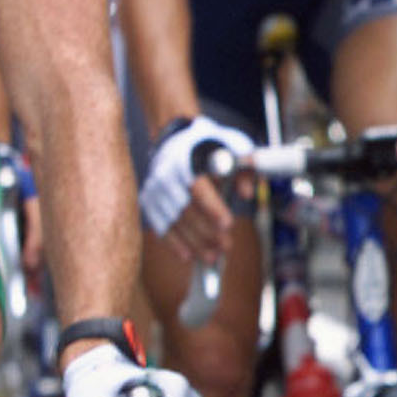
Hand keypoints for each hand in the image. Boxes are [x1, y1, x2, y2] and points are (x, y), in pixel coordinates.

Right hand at [139, 114, 253, 258]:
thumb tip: (246, 194)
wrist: (176, 139)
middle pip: (185, 209)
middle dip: (206, 231)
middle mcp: (166, 174)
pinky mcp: (149, 201)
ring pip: (174, 221)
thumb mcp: (233, 146)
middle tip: (225, 246)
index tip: (227, 224)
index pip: (198, 186)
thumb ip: (244, 168)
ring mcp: (155, 189)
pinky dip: (174, 243)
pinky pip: (160, 226)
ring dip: (193, 242)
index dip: (212, 207)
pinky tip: (188, 256)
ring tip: (212, 256)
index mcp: (188, 157)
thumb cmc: (209, 145)